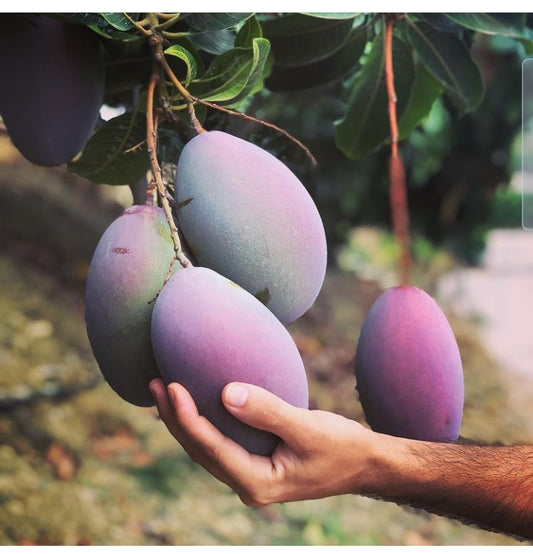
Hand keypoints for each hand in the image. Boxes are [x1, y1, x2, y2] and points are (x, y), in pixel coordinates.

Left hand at [149, 378, 380, 505]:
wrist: (364, 464)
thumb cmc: (342, 447)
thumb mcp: (308, 428)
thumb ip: (268, 412)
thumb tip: (226, 392)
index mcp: (257, 482)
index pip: (211, 447)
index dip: (187, 417)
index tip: (171, 386)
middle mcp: (248, 483)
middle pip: (199, 450)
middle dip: (175, 419)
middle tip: (155, 385)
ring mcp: (250, 475)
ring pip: (206, 448)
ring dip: (184, 421)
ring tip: (163, 392)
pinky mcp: (256, 463)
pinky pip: (221, 442)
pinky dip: (205, 422)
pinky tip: (197, 402)